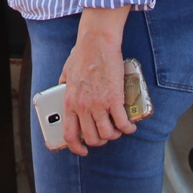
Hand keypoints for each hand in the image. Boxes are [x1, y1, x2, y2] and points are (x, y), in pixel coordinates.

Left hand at [59, 7, 135, 155]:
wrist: (97, 42)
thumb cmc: (83, 53)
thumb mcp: (66, 72)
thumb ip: (64, 85)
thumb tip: (62, 90)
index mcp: (70, 102)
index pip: (69, 135)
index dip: (76, 147)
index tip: (83, 150)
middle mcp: (82, 107)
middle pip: (92, 138)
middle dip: (100, 140)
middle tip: (106, 134)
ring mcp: (98, 104)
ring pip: (107, 134)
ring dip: (115, 135)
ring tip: (119, 130)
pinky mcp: (114, 99)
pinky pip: (122, 123)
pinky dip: (128, 128)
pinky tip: (130, 126)